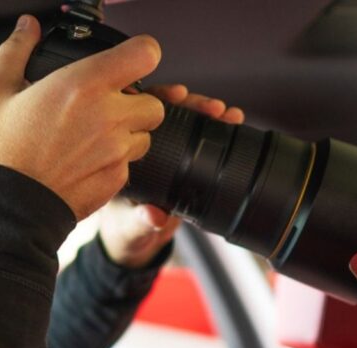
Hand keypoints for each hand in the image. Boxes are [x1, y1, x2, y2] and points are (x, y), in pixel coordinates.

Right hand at [0, 15, 165, 219]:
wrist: (7, 207)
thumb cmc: (1, 153)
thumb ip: (16, 51)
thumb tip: (27, 28)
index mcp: (83, 85)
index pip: (144, 54)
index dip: (141, 54)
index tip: (130, 59)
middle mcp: (108, 116)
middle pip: (153, 101)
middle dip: (136, 102)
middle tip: (106, 108)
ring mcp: (116, 150)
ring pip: (145, 134)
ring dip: (128, 133)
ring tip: (93, 137)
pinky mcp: (117, 178)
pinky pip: (130, 163)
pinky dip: (116, 161)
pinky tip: (86, 161)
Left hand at [99, 84, 244, 267]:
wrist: (139, 241)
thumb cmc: (126, 231)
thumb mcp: (132, 228)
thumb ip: (142, 222)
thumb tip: (154, 216)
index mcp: (121, 152)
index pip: (135, 113)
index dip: (156, 101)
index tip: (179, 98)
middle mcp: (141, 145)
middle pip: (164, 111)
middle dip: (192, 104)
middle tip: (213, 108)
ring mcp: (163, 151)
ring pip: (185, 121)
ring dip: (208, 113)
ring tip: (230, 115)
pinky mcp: (182, 160)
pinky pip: (199, 137)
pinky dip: (218, 128)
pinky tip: (235, 120)